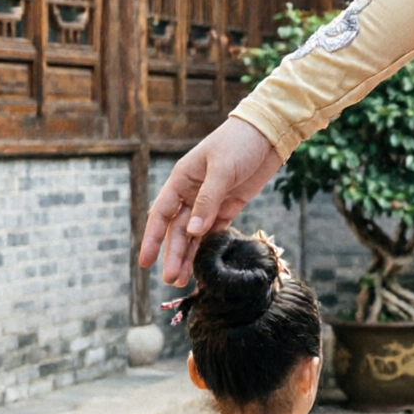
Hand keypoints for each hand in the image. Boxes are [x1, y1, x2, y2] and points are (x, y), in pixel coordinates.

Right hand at [140, 119, 280, 286]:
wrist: (268, 133)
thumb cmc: (239, 142)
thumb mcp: (222, 169)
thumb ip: (208, 199)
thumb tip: (194, 231)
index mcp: (182, 180)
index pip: (161, 215)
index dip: (152, 239)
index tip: (144, 263)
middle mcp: (192, 193)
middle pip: (179, 230)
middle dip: (174, 255)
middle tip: (171, 280)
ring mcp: (211, 201)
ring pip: (196, 235)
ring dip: (190, 256)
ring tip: (183, 280)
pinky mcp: (229, 206)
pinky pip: (216, 231)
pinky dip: (210, 248)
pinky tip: (206, 265)